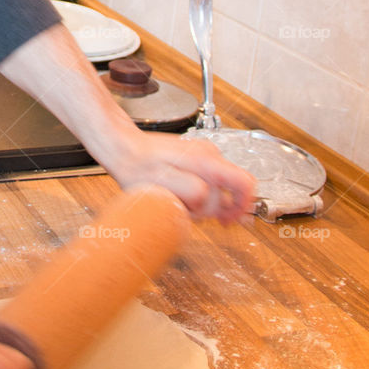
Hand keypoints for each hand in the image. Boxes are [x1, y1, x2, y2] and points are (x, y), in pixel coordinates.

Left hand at [108, 128, 254, 222]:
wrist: (124, 147)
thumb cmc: (137, 166)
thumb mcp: (164, 185)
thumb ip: (193, 193)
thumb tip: (212, 199)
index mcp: (206, 160)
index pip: (245, 183)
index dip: (242, 206)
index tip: (229, 221)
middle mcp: (210, 155)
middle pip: (230, 190)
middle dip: (213, 208)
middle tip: (189, 212)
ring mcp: (204, 155)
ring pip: (218, 188)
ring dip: (203, 202)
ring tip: (180, 201)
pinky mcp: (196, 158)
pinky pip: (208, 181)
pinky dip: (197, 194)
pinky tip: (180, 197)